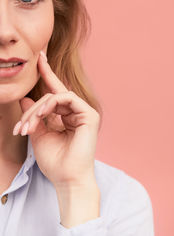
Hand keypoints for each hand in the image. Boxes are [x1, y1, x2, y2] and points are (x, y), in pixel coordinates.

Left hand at [13, 51, 99, 187]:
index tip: (39, 57)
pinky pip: (67, 98)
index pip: (56, 92)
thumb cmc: (55, 161)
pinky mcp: (89, 114)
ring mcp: (84, 112)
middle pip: (51, 96)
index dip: (47, 74)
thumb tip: (26, 98)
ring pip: (56, 96)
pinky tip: (41, 116)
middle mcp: (76, 112)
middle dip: (32, 109)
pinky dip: (51, 104)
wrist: (67, 179)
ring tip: (28, 127)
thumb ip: (34, 116)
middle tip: (20, 127)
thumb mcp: (39, 135)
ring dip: (38, 110)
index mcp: (66, 117)